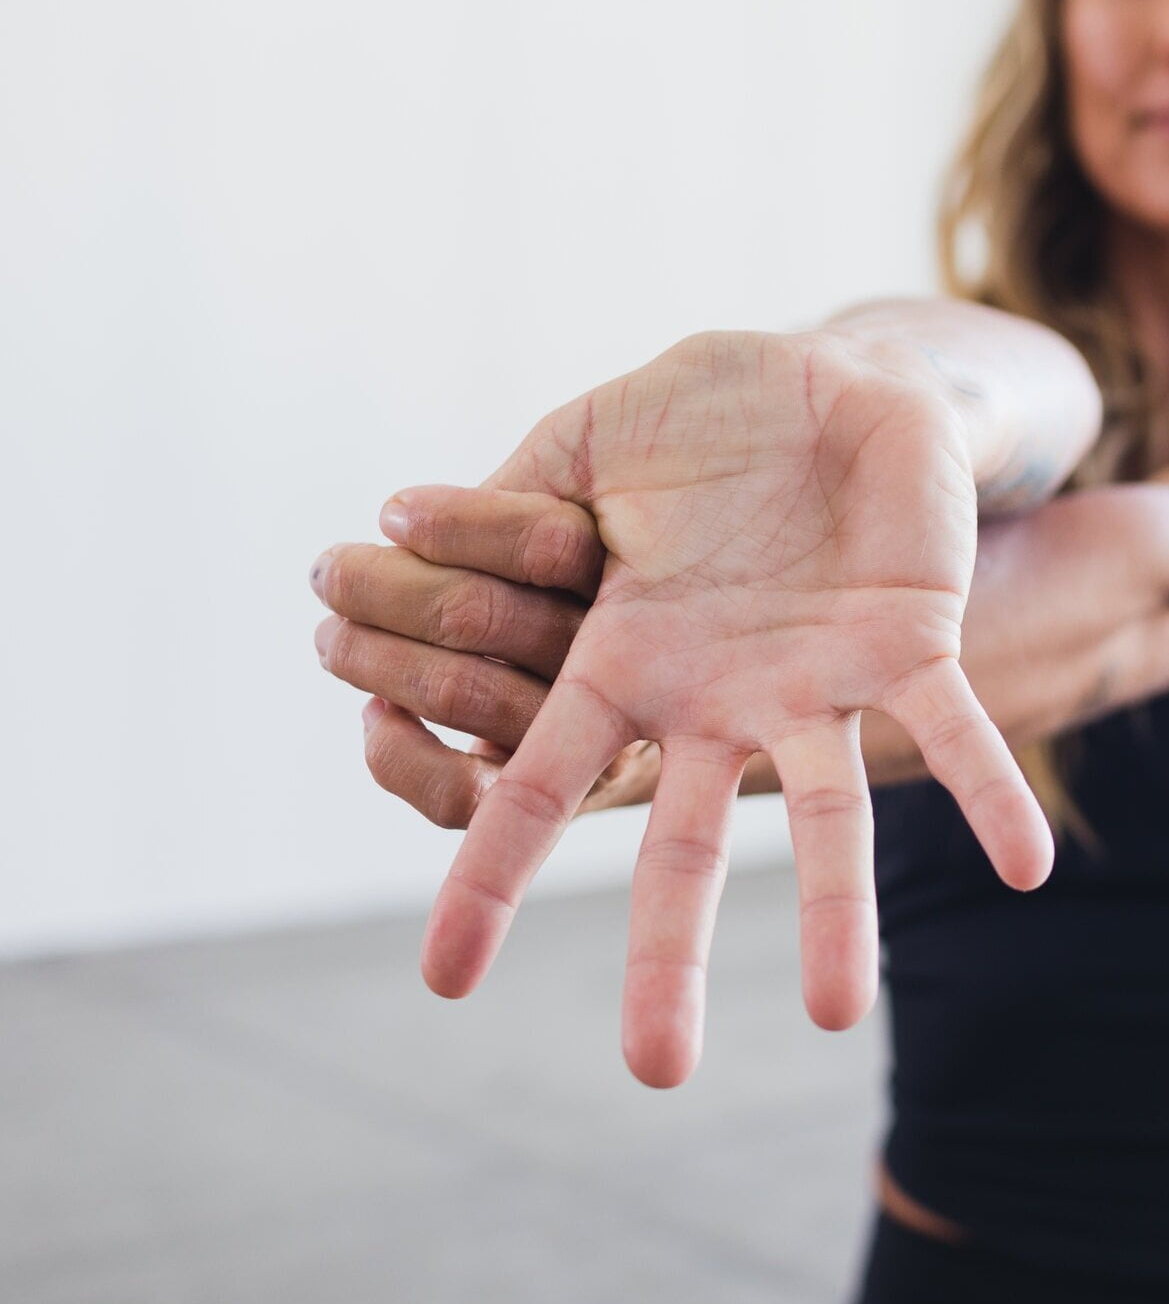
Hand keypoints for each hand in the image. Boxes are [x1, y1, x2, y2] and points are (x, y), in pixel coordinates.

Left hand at [313, 488, 676, 823]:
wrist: (703, 703)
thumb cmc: (634, 583)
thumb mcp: (613, 520)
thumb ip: (553, 498)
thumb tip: (415, 514)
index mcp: (650, 583)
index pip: (546, 543)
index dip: (460, 524)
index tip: (394, 511)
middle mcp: (635, 667)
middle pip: (480, 615)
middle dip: (385, 589)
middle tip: (331, 572)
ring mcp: (596, 745)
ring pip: (461, 688)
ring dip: (373, 656)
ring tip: (335, 635)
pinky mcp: (552, 805)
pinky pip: (460, 792)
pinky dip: (397, 754)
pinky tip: (375, 714)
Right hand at [419, 329, 1053, 1086]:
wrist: (835, 377)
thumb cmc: (703, 413)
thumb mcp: (588, 443)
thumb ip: (505, 496)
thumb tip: (387, 526)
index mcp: (629, 659)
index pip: (546, 783)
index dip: (495, 873)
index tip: (444, 980)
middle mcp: (721, 698)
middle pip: (686, 848)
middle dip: (669, 957)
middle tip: (656, 1072)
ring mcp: (819, 683)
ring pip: (828, 820)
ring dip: (836, 915)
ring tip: (834, 1016)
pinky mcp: (914, 645)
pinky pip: (960, 734)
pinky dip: (991, 797)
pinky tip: (1027, 870)